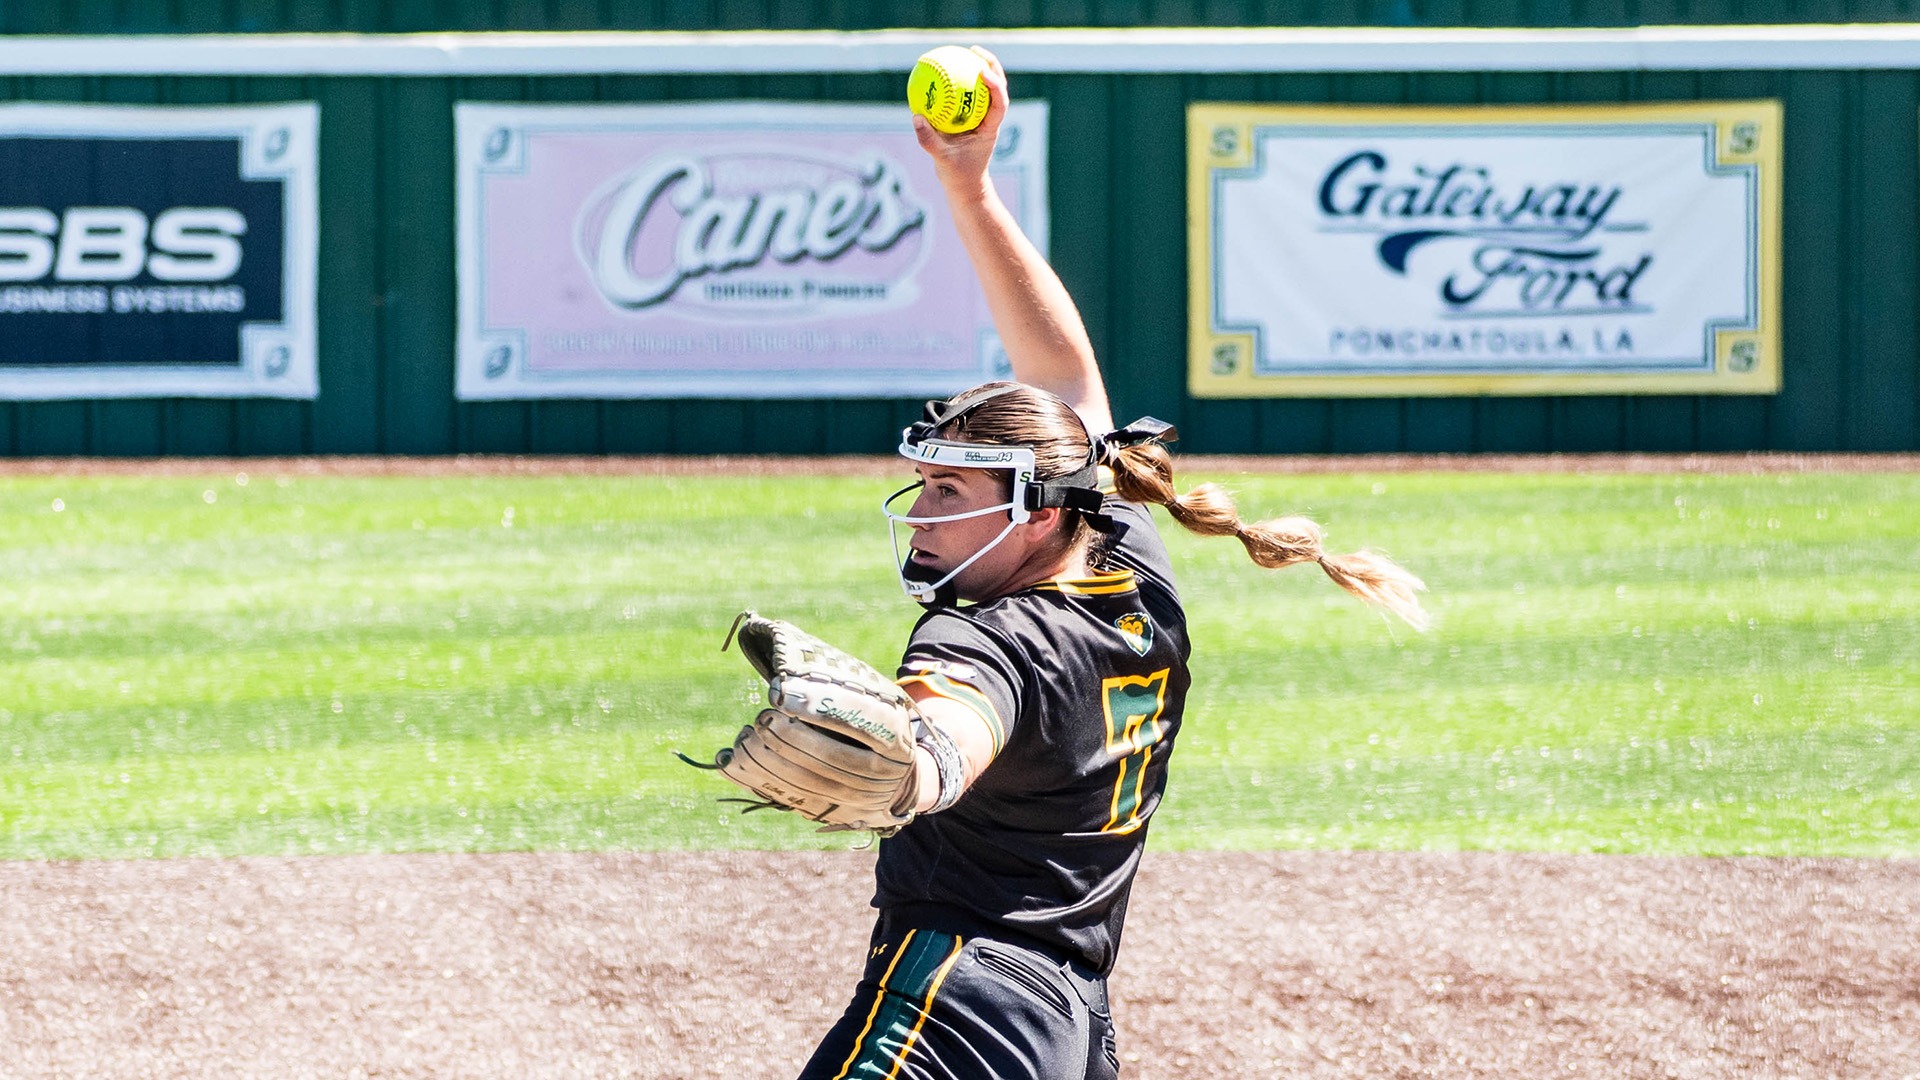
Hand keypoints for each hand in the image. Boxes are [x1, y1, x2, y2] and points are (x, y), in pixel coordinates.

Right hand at [912, 46, 1008, 195]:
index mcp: (990, 129)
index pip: (999, 104)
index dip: (995, 86)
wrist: (964, 186)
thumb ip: (929, 140)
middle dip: (990, 66)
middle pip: (996, 88)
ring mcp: (980, 118)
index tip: (982, 72)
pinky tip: (941, 72)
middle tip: (974, 51)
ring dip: (975, 69)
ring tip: (962, 52)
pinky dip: (956, 84)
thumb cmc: (957, 175)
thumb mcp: (942, 160)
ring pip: (983, 89)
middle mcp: (988, 119)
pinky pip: (963, 97)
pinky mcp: (969, 119)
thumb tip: (916, 117)